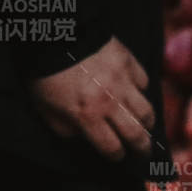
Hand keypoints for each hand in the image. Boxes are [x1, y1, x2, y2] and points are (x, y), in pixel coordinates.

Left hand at [31, 38, 154, 159]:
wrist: (53, 34)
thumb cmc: (45, 74)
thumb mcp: (45, 107)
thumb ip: (64, 128)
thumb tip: (82, 135)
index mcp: (88, 116)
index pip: (111, 147)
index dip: (116, 156)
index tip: (117, 156)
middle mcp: (110, 103)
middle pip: (136, 135)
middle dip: (141, 148)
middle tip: (143, 151)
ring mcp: (123, 83)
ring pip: (146, 111)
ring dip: (146, 123)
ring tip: (144, 126)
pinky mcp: (128, 64)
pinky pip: (143, 82)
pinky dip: (140, 90)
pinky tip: (135, 92)